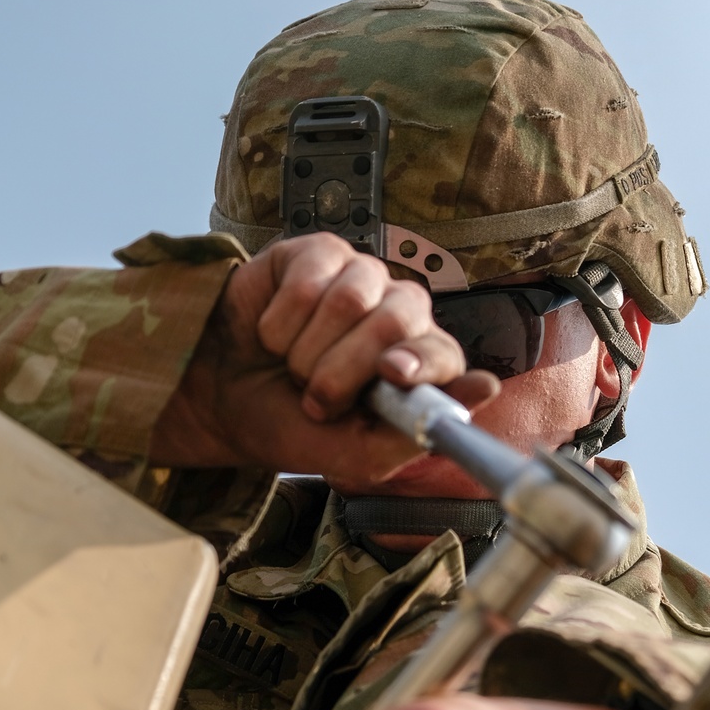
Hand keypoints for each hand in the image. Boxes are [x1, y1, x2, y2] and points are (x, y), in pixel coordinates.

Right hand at [150, 234, 496, 485]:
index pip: (444, 353)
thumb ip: (413, 430)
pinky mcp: (318, 254)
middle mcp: (400, 314)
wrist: (222, 401)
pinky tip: (273, 333)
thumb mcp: (352, 455)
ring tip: (293, 366)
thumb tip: (487, 387)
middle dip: (342, 371)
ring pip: (349, 298)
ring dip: (306, 349)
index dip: (420, 362)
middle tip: (316, 397)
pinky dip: (279, 321)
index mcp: (420, 364)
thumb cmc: (293, 425)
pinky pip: (307, 279)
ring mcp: (361, 279)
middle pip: (395, 320)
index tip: (391, 376)